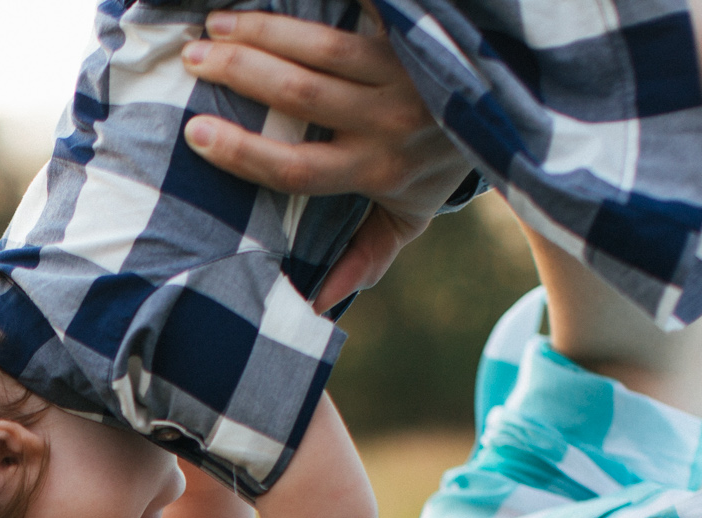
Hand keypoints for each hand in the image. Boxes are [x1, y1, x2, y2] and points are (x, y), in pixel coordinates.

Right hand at [180, 4, 472, 307]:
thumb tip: (319, 303)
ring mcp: (405, 70)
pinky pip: (362, 11)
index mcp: (377, 171)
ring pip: (324, 46)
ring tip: (219, 21)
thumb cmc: (437, 169)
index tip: (195, 133)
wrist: (508, 115)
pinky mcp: (413, 33)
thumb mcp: (406, 219)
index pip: (297, 168)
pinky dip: (318, 1)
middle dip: (240, 70)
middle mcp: (390, 120)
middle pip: (301, 93)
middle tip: (193, 55)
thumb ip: (365, 256)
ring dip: (265, 29)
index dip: (243, 153)